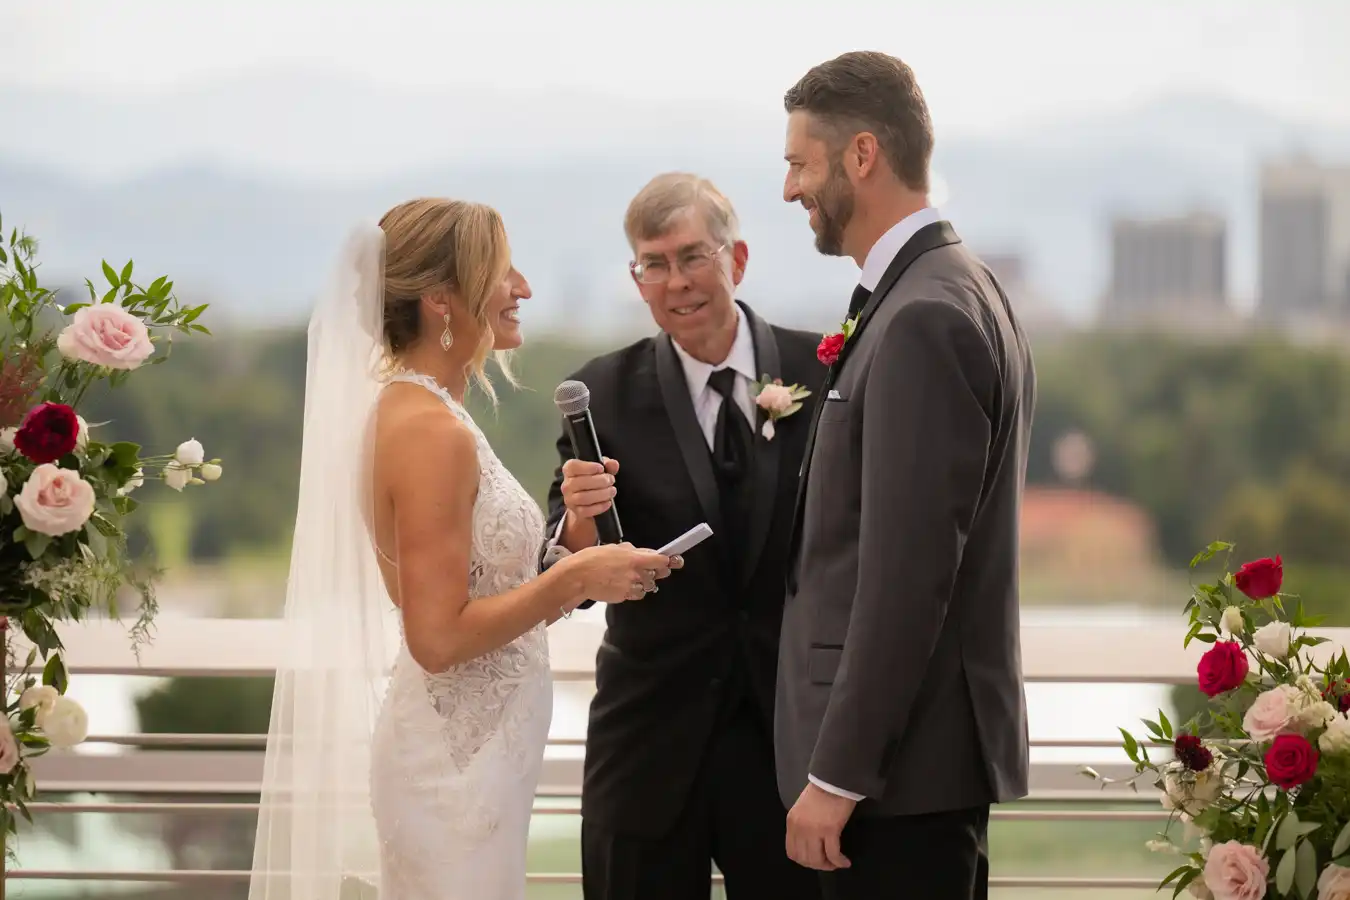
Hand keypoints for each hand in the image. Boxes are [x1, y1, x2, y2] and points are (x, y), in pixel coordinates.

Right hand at [560, 457, 618, 519]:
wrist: (587, 502)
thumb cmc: (593, 481)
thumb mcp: (600, 470)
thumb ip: (607, 465)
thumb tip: (613, 464)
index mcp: (569, 471)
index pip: (572, 466)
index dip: (588, 467)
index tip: (601, 468)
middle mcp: (566, 485)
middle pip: (580, 482)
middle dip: (600, 481)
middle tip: (611, 480)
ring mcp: (570, 499)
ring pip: (583, 497)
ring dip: (601, 494)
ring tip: (611, 491)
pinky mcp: (576, 511)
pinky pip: (587, 510)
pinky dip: (600, 506)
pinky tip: (608, 502)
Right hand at [566, 542, 681, 603]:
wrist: (578, 576)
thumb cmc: (593, 558)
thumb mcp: (615, 548)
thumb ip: (633, 550)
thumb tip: (646, 552)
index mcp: (635, 558)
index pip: (661, 560)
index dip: (668, 560)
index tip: (675, 560)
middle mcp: (636, 573)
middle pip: (658, 574)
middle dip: (656, 571)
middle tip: (650, 568)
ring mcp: (631, 586)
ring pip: (649, 587)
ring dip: (644, 582)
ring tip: (630, 577)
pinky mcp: (624, 597)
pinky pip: (637, 595)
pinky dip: (634, 591)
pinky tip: (624, 585)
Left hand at [785, 783, 855, 870]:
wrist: (834, 780)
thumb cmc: (821, 791)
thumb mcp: (802, 809)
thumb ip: (801, 825)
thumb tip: (809, 843)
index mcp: (792, 822)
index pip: (792, 852)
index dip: (804, 861)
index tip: (815, 860)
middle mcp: (800, 828)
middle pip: (805, 859)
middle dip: (817, 865)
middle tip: (828, 864)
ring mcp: (814, 830)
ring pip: (817, 860)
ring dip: (828, 865)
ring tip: (836, 863)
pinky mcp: (830, 830)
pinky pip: (833, 854)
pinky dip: (839, 862)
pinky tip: (845, 862)